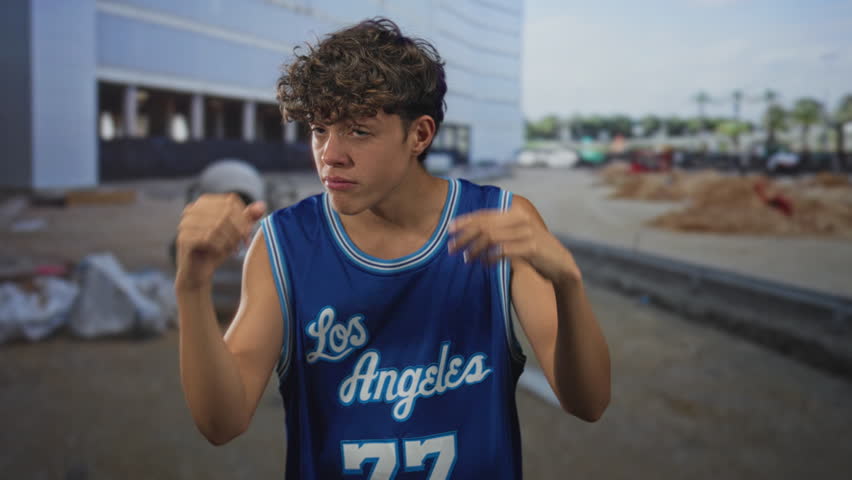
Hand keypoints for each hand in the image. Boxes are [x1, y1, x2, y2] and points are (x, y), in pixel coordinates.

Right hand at [175, 193, 266, 290]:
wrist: (198, 273)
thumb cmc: (217, 249)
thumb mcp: (236, 233)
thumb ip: (247, 218)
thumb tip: (262, 205)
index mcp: (204, 202)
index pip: (231, 201)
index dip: (244, 216)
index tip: (249, 233)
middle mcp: (192, 209)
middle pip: (226, 212)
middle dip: (239, 229)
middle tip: (244, 242)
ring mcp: (185, 223)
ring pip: (218, 224)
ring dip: (230, 239)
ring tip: (233, 248)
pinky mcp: (183, 238)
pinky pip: (208, 237)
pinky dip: (220, 246)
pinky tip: (221, 252)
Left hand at [448, 202, 579, 284]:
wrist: (561, 265)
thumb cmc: (534, 251)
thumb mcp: (517, 236)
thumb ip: (499, 230)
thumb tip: (471, 232)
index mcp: (516, 212)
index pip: (485, 214)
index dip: (465, 221)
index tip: (449, 229)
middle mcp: (521, 218)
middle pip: (485, 225)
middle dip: (464, 236)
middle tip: (451, 248)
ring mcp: (527, 232)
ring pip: (491, 238)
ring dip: (474, 249)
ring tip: (466, 259)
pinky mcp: (531, 247)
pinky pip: (502, 251)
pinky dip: (489, 258)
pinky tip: (483, 264)